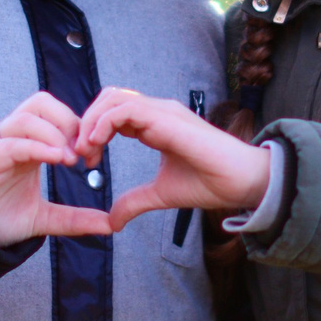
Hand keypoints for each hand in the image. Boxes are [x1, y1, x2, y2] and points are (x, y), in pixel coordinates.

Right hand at [0, 92, 113, 245]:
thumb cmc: (0, 219)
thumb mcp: (46, 218)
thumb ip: (76, 218)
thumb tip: (110, 225)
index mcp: (29, 144)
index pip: (55, 114)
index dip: (78, 127)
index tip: (93, 156)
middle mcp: (13, 139)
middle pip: (41, 103)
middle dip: (67, 120)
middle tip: (83, 151)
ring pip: (25, 117)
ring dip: (54, 133)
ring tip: (71, 159)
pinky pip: (11, 143)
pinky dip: (36, 147)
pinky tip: (57, 160)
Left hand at [75, 87, 271, 232]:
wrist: (240, 183)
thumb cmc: (208, 183)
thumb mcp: (160, 195)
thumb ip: (134, 202)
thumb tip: (112, 222)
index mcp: (155, 124)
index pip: (113, 112)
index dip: (93, 132)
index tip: (86, 161)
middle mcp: (157, 111)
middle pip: (108, 99)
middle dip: (86, 123)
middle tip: (79, 155)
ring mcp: (162, 111)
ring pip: (113, 99)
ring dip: (91, 122)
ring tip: (85, 151)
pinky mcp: (167, 118)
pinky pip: (125, 110)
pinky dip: (104, 123)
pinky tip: (96, 144)